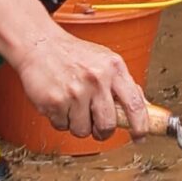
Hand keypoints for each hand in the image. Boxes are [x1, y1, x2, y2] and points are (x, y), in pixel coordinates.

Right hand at [8, 29, 150, 139]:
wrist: (39, 44)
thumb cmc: (72, 54)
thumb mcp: (104, 60)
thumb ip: (122, 83)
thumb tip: (142, 107)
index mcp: (113, 68)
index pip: (135, 104)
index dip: (140, 126)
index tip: (140, 136)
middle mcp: (96, 79)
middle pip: (107, 125)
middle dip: (102, 131)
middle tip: (97, 125)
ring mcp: (75, 91)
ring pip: (83, 130)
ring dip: (78, 124)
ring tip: (73, 105)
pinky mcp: (55, 102)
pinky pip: (62, 126)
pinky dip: (61, 120)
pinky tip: (60, 102)